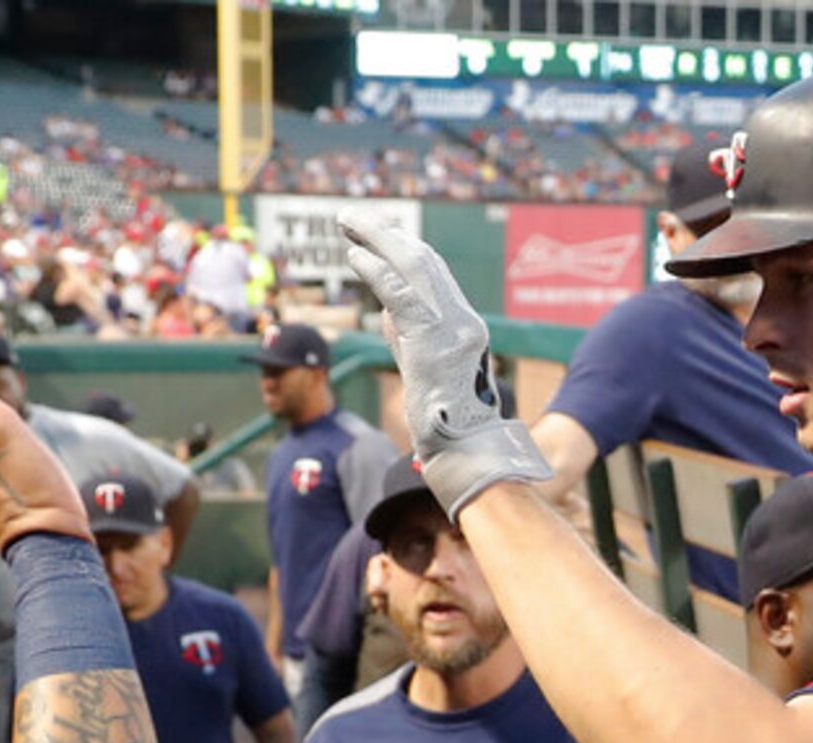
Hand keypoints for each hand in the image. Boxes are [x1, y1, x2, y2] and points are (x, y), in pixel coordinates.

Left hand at [339, 211, 551, 518]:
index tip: (373, 231)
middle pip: (424, 260)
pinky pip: (402, 296)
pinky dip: (377, 271)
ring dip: (378, 240)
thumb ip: (409, 337)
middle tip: (352, 217)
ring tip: (347, 223)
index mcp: (463, 326)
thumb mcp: (424, 371)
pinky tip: (354, 255)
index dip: (400, 246)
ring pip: (416, 267)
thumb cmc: (444, 425)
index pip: (432, 273)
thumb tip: (387, 309)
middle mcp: (462, 321)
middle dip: (386, 233)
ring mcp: (453, 329)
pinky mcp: (435, 343)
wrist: (465, 454)